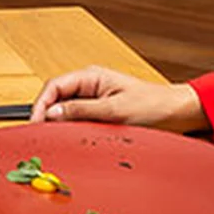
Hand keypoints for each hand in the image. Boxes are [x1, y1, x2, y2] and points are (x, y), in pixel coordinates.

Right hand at [28, 66, 208, 132]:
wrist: (178, 113)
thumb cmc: (153, 105)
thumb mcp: (115, 110)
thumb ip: (81, 111)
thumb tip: (53, 113)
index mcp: (91, 76)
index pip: (54, 86)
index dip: (41, 104)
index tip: (36, 122)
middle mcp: (90, 85)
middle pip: (56, 98)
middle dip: (47, 115)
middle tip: (43, 135)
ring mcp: (95, 98)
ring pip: (66, 110)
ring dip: (60, 123)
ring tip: (56, 138)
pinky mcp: (101, 112)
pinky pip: (78, 119)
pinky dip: (72, 128)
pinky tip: (72, 137)